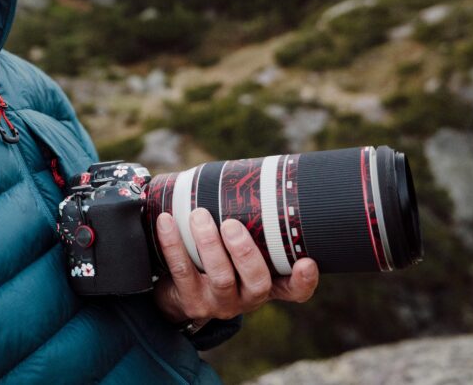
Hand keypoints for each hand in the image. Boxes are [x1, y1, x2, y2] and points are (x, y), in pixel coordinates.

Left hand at [152, 209, 318, 323]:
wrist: (178, 293)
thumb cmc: (213, 258)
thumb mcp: (234, 250)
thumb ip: (246, 221)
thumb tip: (246, 169)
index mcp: (265, 283)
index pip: (293, 290)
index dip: (303, 281)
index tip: (306, 262)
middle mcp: (247, 298)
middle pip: (256, 281)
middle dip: (244, 252)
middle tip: (230, 224)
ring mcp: (219, 302)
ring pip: (220, 277)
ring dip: (208, 244)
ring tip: (198, 216)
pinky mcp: (191, 301)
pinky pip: (181, 272)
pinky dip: (173, 244)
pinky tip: (166, 222)